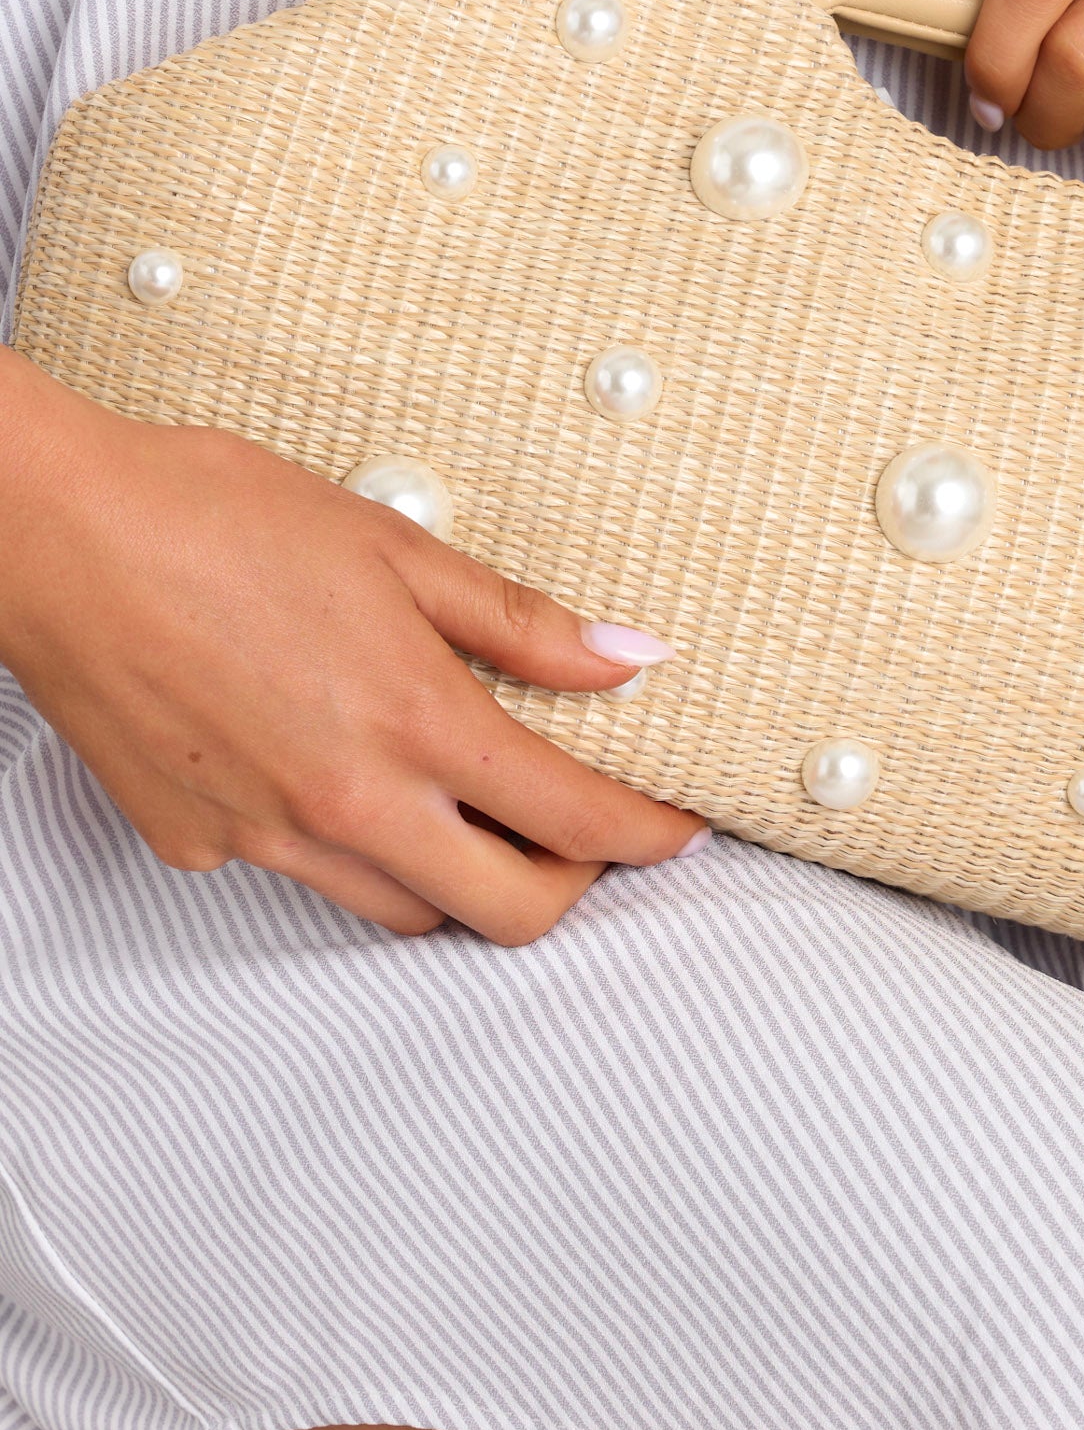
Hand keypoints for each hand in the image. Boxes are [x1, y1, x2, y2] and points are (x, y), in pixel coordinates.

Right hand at [0, 350, 706, 941]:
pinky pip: (306, 876)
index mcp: (412, 721)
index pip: (572, 819)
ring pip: (406, 910)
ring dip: (460, 876)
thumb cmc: (213, 517)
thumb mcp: (393, 547)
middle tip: (582, 836)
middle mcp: (347, 802)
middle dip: (570, 886)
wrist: (55, 535)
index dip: (646, 834)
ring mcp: (268, 836)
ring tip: (466, 806)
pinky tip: (336, 773)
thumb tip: (631, 657)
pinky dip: (350, 847)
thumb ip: (520, 621)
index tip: (675, 827)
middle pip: (506, 912)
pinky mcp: (200, 844)